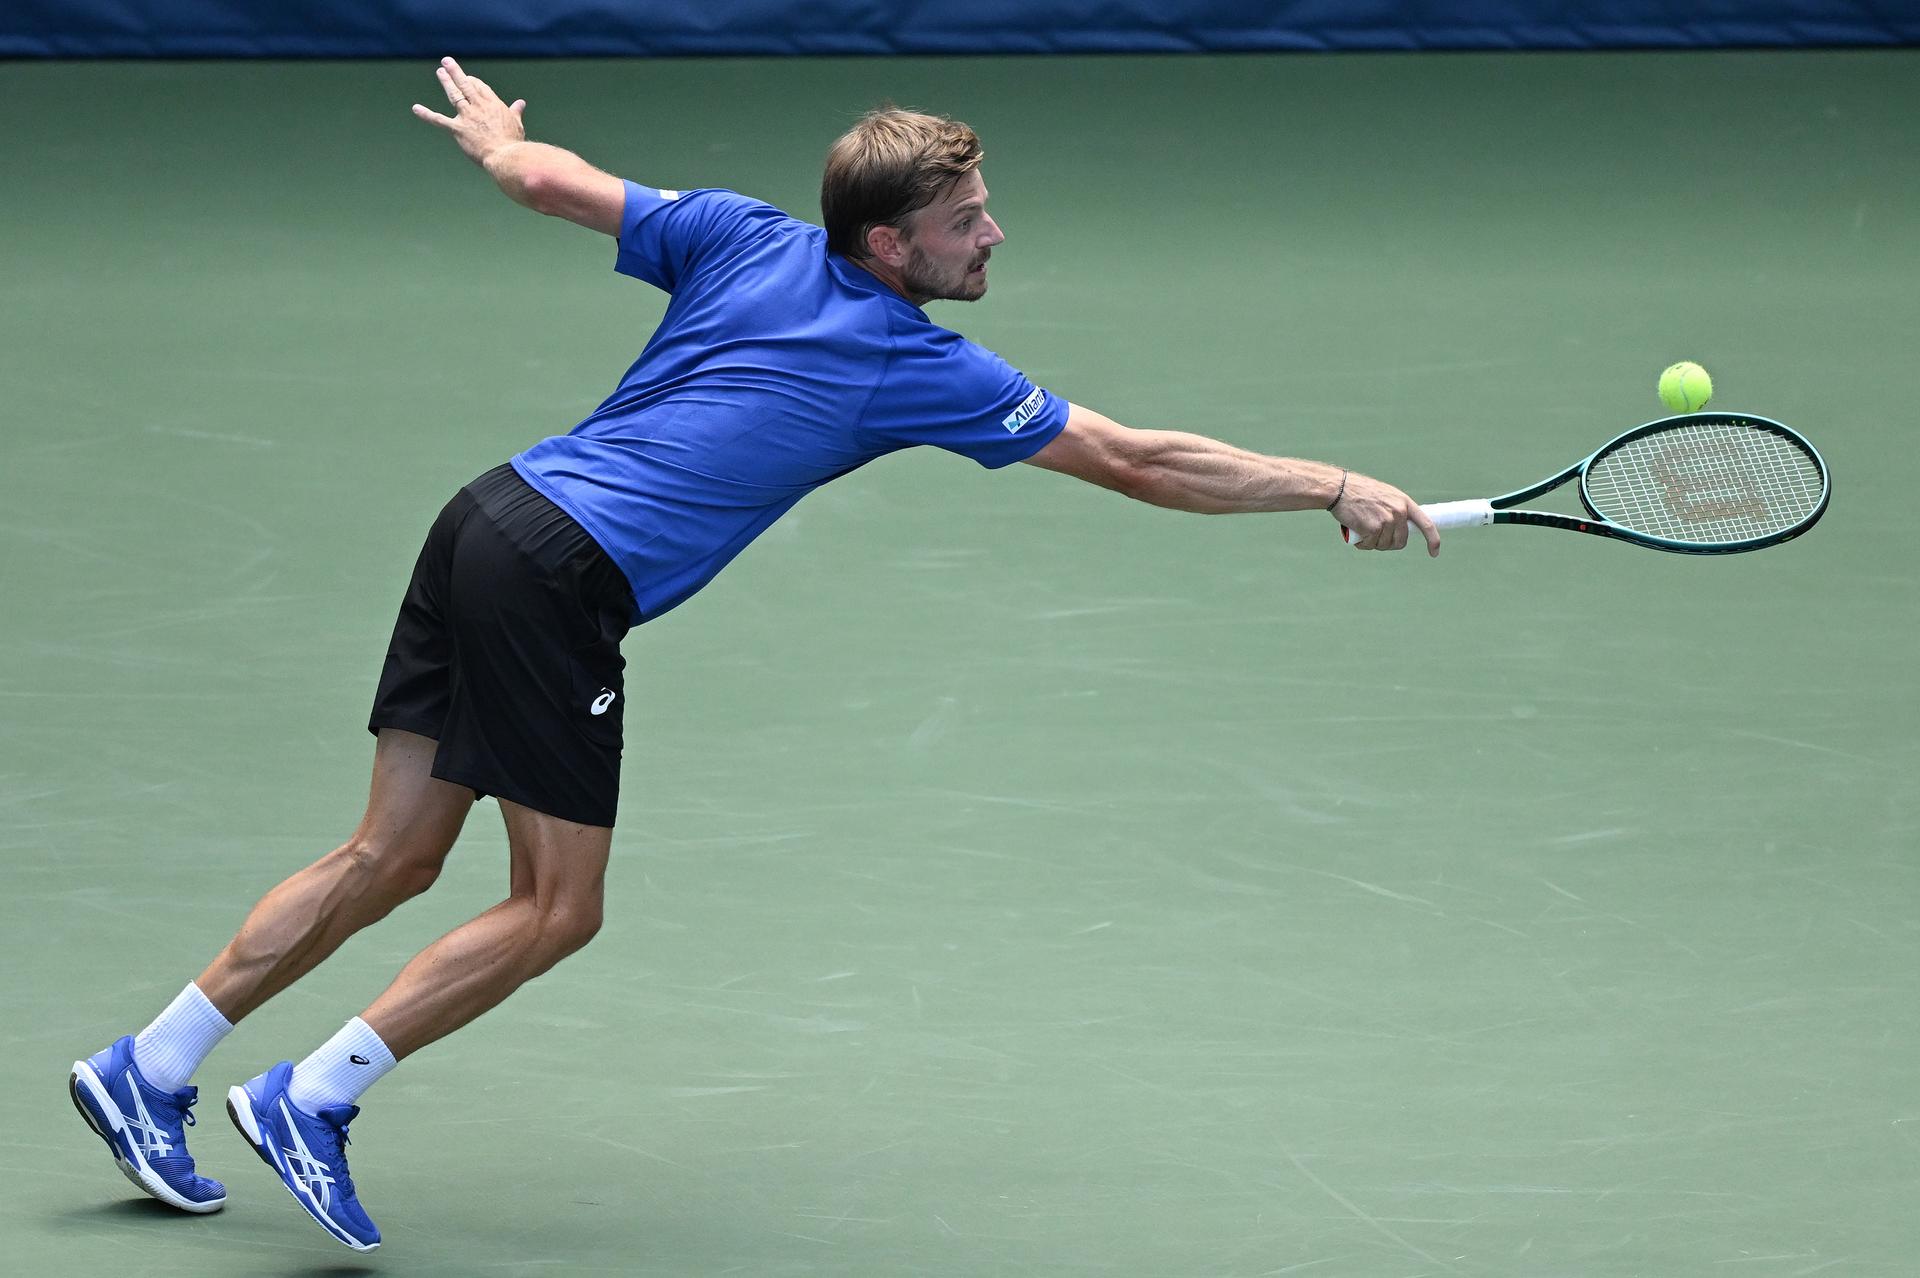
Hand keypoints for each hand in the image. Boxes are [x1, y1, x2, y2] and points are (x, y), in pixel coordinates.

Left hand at [411, 57, 525, 165]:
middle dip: (455, 72)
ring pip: (454, 95)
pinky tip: (416, 108)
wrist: (506, 155)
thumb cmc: (513, 142)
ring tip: (440, 72)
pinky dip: (426, 114)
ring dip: (446, 82)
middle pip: (465, 85)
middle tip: (446, 61)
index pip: (480, 87)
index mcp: (493, 104)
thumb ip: (515, 111)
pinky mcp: (458, 129)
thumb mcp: (516, 123)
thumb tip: (521, 103)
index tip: (469, 79)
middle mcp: (478, 106)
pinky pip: (439, 120)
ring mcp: (467, 116)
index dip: (474, 82)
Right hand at [1333, 471, 1440, 555]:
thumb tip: (1400, 529)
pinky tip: (1356, 532)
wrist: (1341, 489)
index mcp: (1404, 502)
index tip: (1434, 553)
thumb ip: (1395, 510)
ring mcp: (1387, 521)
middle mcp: (1399, 512)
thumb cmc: (1359, 492)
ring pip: (1384, 545)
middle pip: (1401, 541)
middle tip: (1374, 536)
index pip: (1426, 524)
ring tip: (1362, 529)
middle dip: (1388, 543)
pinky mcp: (1374, 529)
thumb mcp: (1385, 496)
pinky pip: (1370, 545)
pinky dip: (1362, 544)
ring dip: (1372, 543)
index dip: (1433, 540)